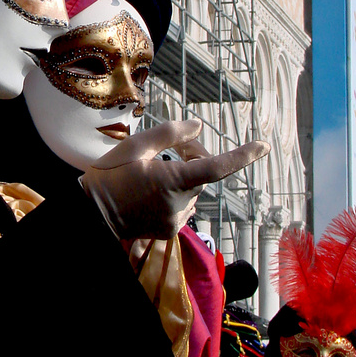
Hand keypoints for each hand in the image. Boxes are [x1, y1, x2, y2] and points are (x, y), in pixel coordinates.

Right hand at [80, 119, 268, 240]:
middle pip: (202, 175)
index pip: (217, 167)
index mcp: (172, 181)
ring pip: (193, 191)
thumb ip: (169, 133)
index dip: (242, 156)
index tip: (263, 146)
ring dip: (184, 177)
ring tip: (157, 169)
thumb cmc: (109, 176)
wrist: (91, 213)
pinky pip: (183, 206)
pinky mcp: (170, 230)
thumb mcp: (135, 147)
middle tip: (176, 145)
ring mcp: (176, 220)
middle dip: (194, 158)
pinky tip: (153, 189)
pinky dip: (176, 194)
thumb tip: (198, 126)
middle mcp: (180, 204)